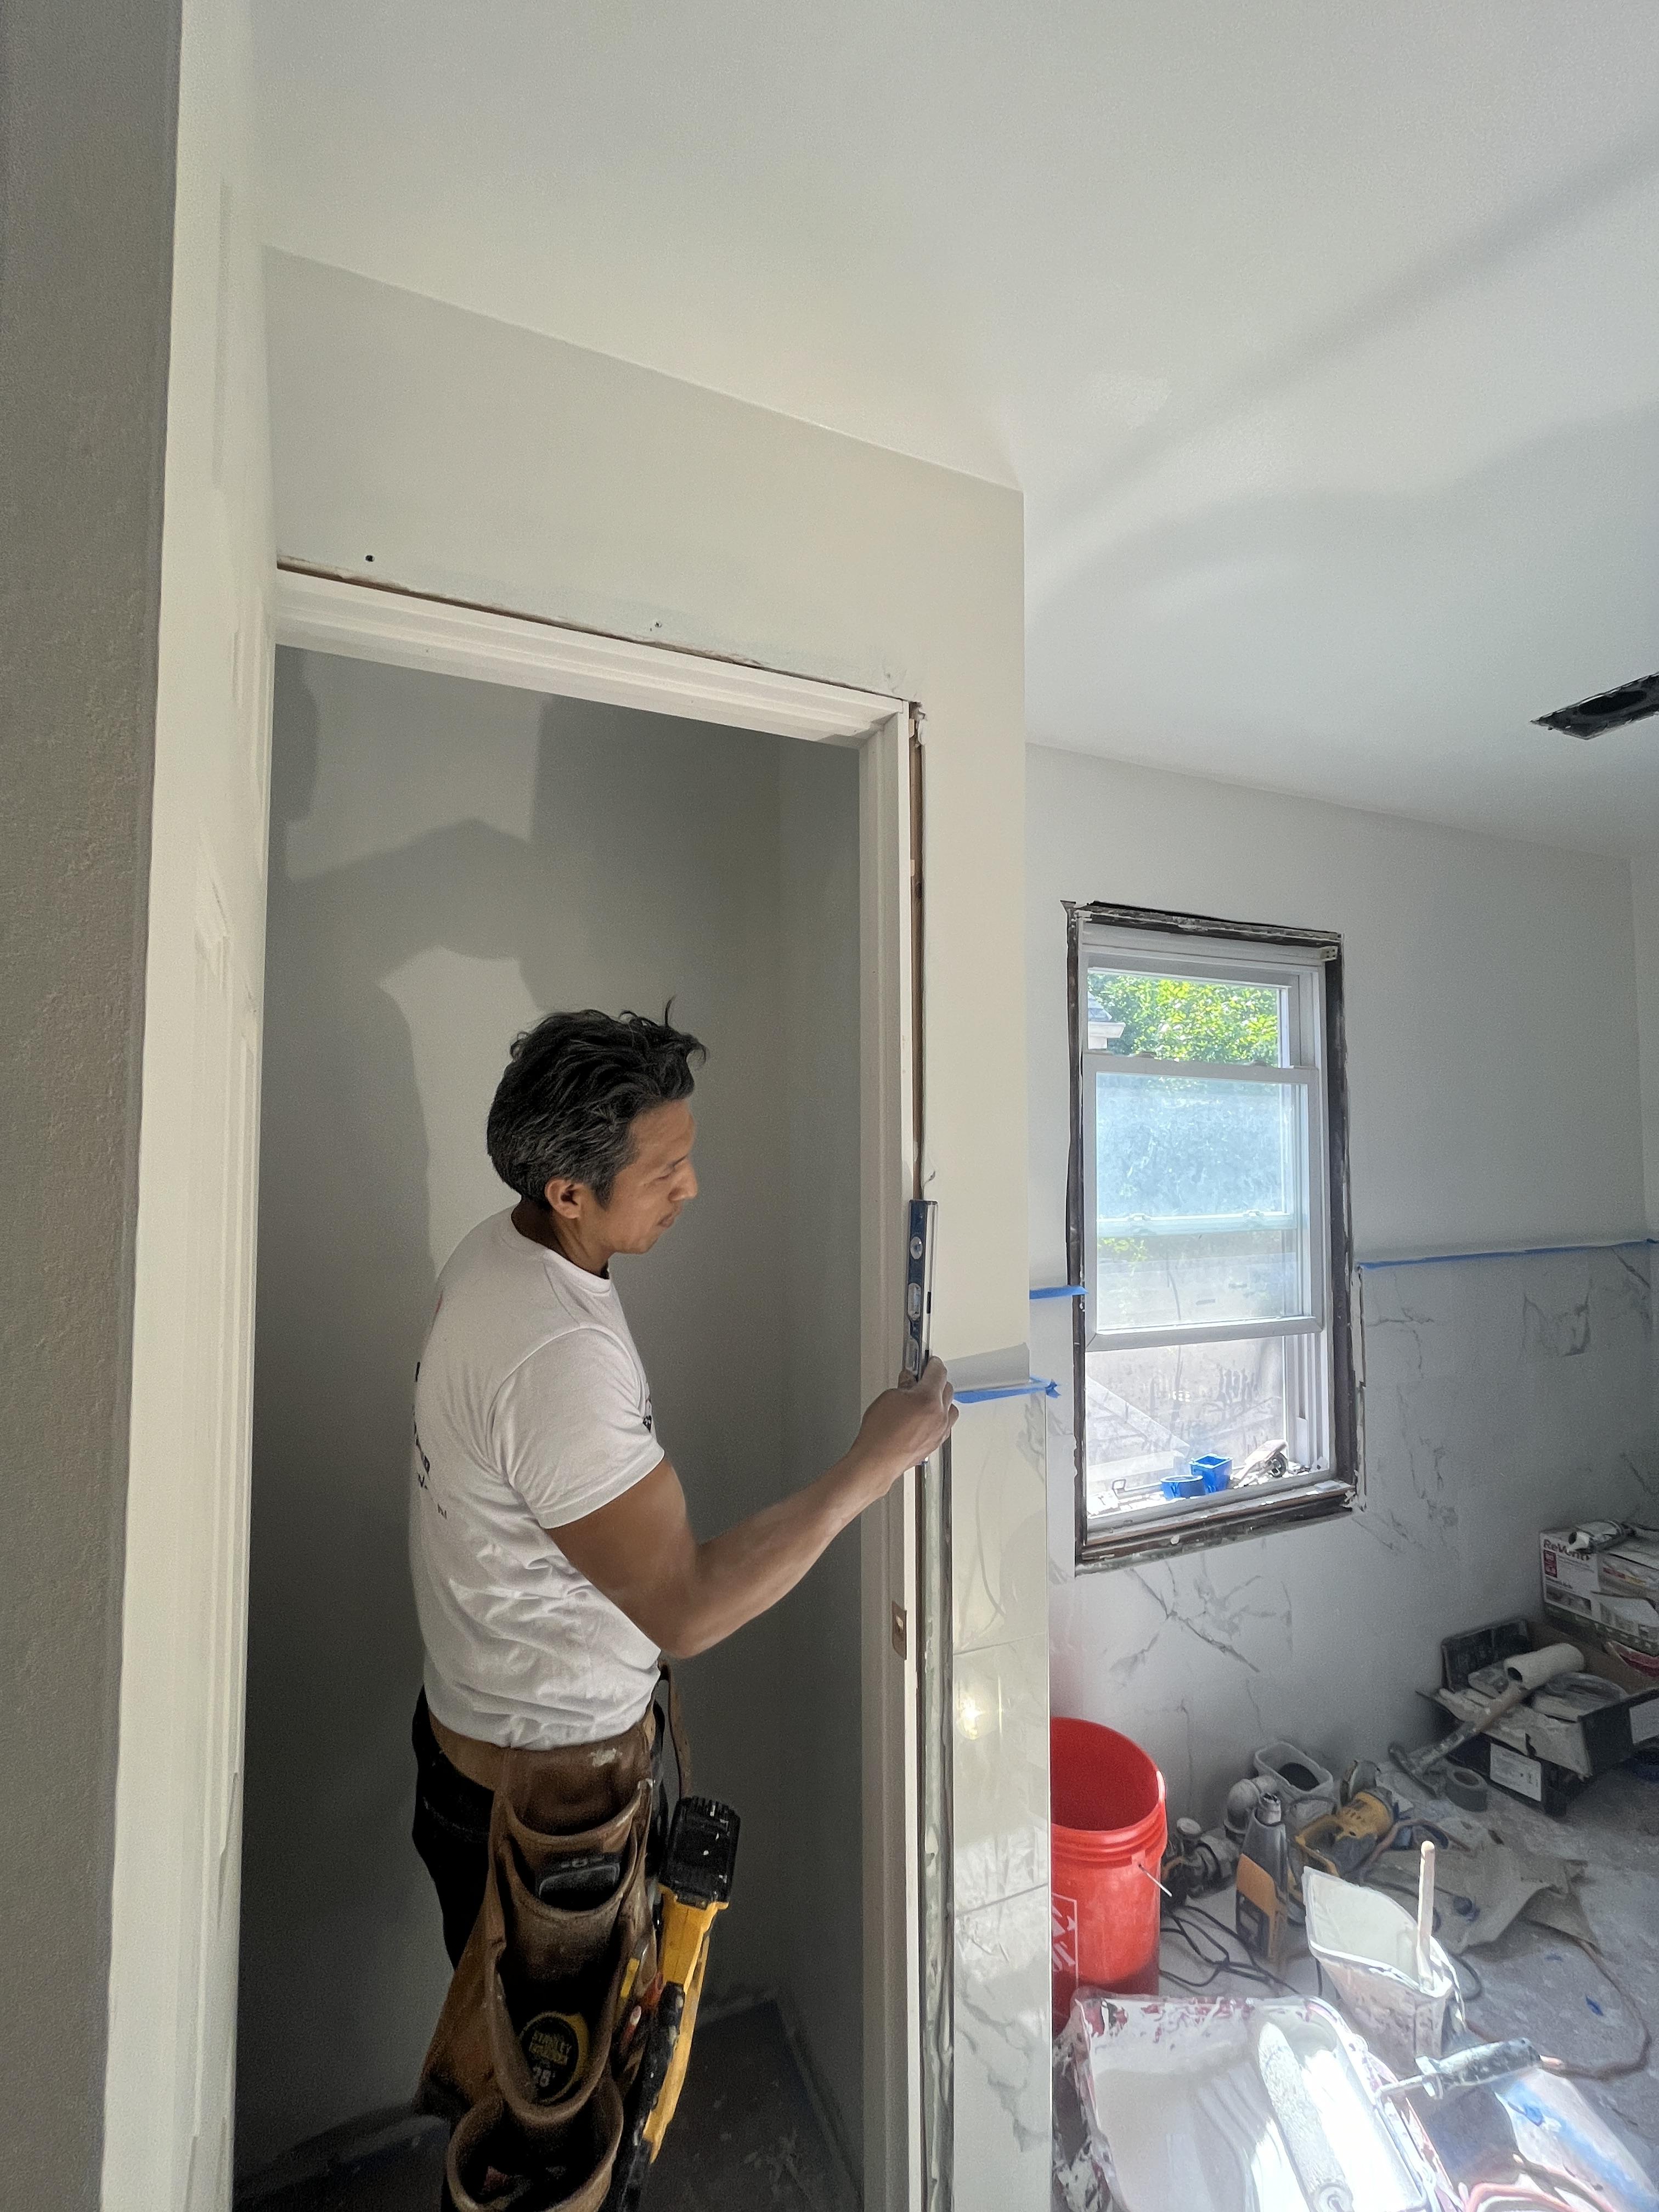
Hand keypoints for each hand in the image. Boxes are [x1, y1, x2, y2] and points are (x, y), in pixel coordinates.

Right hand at [850, 1357, 956, 1486]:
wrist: (877, 1461)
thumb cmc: (879, 1433)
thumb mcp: (888, 1398)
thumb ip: (903, 1386)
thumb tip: (909, 1381)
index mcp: (928, 1399)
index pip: (938, 1372)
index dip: (933, 1364)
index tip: (930, 1361)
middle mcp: (939, 1415)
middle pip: (947, 1389)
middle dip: (936, 1381)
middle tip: (922, 1378)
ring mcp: (940, 1430)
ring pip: (951, 1407)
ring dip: (941, 1400)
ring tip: (925, 1399)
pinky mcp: (937, 1442)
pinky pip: (946, 1423)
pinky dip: (940, 1416)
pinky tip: (926, 1416)